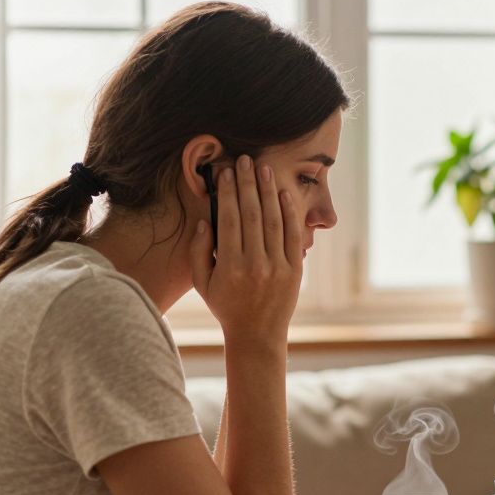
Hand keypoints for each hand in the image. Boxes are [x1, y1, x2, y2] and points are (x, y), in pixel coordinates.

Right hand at [189, 155, 303, 343]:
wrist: (257, 334)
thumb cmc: (226, 306)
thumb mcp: (202, 283)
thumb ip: (199, 251)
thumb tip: (206, 219)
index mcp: (230, 266)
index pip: (229, 220)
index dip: (227, 194)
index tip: (225, 172)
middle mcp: (256, 265)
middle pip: (253, 215)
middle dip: (247, 184)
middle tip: (244, 160)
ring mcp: (278, 267)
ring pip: (274, 221)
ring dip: (268, 192)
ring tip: (263, 169)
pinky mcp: (296, 270)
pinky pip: (293, 236)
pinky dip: (289, 213)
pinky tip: (283, 194)